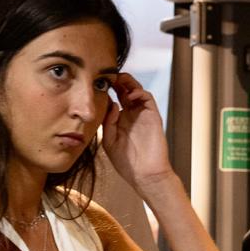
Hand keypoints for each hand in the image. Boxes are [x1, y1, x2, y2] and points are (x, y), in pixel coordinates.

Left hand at [101, 73, 174, 194]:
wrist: (145, 175)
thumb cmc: (127, 162)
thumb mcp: (110, 141)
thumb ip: (108, 122)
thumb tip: (110, 103)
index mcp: (120, 121)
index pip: (114, 99)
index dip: (106, 91)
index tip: (96, 85)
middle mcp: (131, 115)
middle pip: (125, 91)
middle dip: (117, 82)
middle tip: (108, 76)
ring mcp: (142, 115)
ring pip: (136, 91)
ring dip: (128, 83)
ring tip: (119, 79)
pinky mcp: (153, 116)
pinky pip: (147, 99)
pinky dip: (139, 92)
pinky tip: (130, 95)